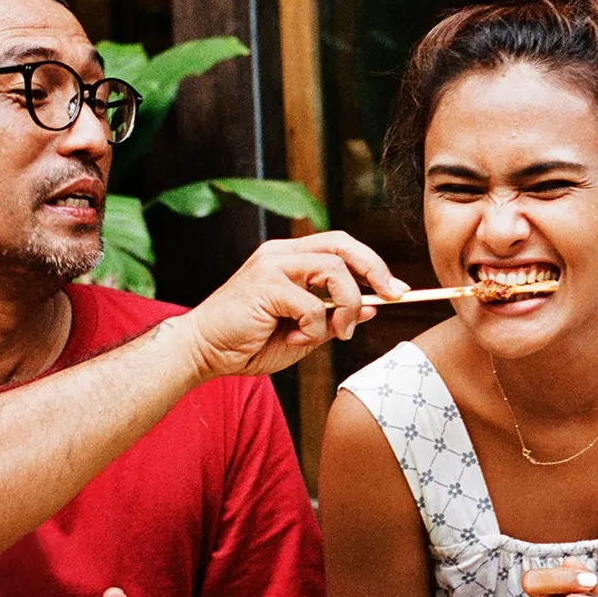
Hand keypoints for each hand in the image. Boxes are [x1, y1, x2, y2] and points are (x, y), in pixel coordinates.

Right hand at [172, 232, 405, 377]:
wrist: (200, 352)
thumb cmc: (247, 344)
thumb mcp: (302, 333)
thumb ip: (332, 318)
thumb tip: (372, 308)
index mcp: (288, 259)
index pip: (340, 247)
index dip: (372, 265)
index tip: (397, 290)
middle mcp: (280, 254)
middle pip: (342, 244)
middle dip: (374, 269)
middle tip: (392, 295)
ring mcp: (271, 265)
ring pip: (333, 270)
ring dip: (346, 304)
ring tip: (337, 333)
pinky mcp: (264, 285)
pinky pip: (312, 305)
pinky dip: (314, 328)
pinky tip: (295, 340)